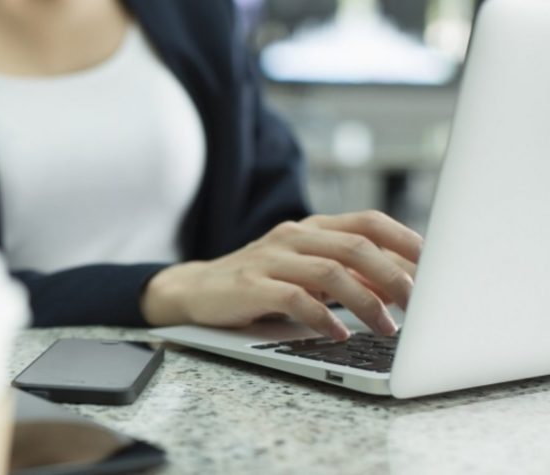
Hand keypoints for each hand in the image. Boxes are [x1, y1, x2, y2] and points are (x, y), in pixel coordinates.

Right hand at [141, 211, 422, 339]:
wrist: (196, 290)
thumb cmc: (260, 283)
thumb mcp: (307, 273)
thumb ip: (348, 275)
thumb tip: (400, 289)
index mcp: (311, 228)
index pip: (368, 222)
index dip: (406, 241)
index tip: (437, 266)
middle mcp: (292, 236)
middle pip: (355, 245)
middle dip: (394, 276)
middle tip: (418, 304)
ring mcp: (269, 258)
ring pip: (329, 271)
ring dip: (365, 302)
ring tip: (387, 328)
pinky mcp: (249, 285)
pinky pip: (294, 298)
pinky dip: (322, 318)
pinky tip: (338, 334)